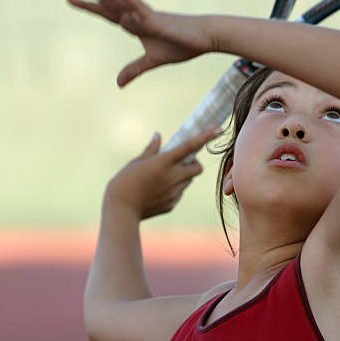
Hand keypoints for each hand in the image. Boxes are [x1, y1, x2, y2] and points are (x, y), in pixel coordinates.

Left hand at [67, 0, 213, 86]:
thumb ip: (134, 70)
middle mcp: (136, 15)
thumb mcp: (153, 61)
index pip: (106, 13)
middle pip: (107, 1)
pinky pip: (137, 6)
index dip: (88, 6)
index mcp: (134, 24)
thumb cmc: (181, 45)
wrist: (204, 38)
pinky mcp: (155, 18)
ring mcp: (144, 15)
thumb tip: (118, 84)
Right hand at [104, 127, 220, 220]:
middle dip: (194, 164)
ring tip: (161, 179)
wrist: (120, 211)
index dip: (205, 137)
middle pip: (197, 168)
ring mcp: (174, 193)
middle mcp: (172, 177)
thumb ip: (151, 150)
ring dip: (182, 176)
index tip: (219, 129)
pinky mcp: (172, 204)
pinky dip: (173, 190)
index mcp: (162, 163)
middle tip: (181, 163)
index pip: (189, 147)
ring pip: (188, 181)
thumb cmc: (123, 183)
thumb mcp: (135, 163)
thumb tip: (158, 135)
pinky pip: (179, 193)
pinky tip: (156, 192)